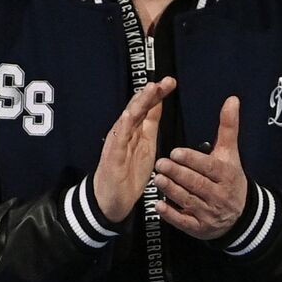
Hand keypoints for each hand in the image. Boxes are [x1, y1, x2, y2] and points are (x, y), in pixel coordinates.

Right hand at [94, 77, 176, 222]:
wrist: (111, 199)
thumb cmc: (128, 174)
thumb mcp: (146, 146)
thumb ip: (151, 124)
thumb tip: (159, 104)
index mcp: (136, 131)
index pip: (147, 107)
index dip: (158, 94)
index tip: (170, 83)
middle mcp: (126, 132)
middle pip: (138, 107)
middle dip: (151, 93)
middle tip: (166, 81)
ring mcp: (118, 142)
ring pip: (129, 117)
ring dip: (139, 103)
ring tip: (151, 90)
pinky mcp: (113, 154)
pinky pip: (119, 136)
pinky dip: (125, 123)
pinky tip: (131, 113)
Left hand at [153, 95, 247, 239]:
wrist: (241, 215)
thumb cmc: (229, 178)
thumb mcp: (229, 153)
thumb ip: (228, 127)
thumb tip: (232, 99)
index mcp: (227, 175)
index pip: (209, 167)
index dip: (192, 160)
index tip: (175, 152)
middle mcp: (220, 195)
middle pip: (197, 184)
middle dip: (178, 174)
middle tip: (159, 163)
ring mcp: (210, 214)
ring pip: (189, 201)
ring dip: (172, 191)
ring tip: (157, 179)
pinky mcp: (200, 228)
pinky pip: (184, 222)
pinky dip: (171, 215)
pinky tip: (158, 205)